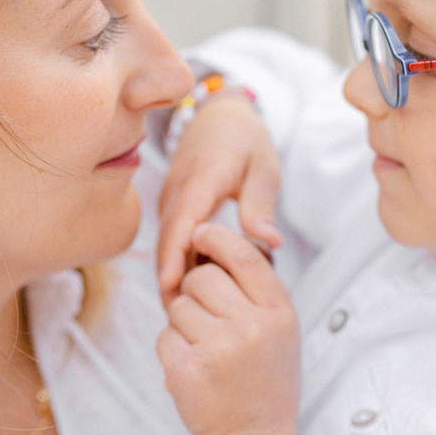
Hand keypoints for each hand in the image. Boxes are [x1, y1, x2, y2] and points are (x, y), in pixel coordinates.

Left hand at [155, 224, 299, 434]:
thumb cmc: (265, 382)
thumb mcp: (281, 331)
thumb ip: (257, 289)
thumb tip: (216, 239)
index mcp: (279, 313)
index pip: (242, 254)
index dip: (215, 238)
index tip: (200, 234)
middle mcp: (251, 327)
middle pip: (200, 277)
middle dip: (195, 293)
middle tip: (209, 322)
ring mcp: (218, 349)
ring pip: (178, 307)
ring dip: (183, 325)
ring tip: (207, 352)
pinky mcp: (188, 370)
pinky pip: (164, 337)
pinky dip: (172, 351)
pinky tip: (195, 370)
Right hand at [157, 97, 283, 305]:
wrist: (218, 116)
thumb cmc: (246, 140)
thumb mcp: (264, 167)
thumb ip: (260, 205)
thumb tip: (269, 243)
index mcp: (202, 178)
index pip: (183, 222)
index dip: (175, 255)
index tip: (171, 285)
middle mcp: (179, 190)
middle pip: (168, 240)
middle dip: (169, 278)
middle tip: (180, 318)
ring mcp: (171, 198)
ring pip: (167, 243)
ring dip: (171, 274)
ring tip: (183, 315)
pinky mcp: (172, 206)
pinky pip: (171, 238)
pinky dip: (176, 261)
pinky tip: (188, 289)